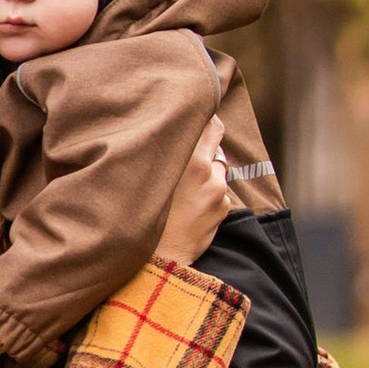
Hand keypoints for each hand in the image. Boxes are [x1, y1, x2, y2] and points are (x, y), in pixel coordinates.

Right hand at [154, 115, 230, 269]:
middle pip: (215, 135)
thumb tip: (180, 132)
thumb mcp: (149, 176)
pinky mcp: (223, 206)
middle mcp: (205, 168)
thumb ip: (168, 152)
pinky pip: (219, 191)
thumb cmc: (144, 214)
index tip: (195, 110)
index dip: (201, 114)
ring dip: (206, 172)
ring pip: (216, 167)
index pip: (205, 120)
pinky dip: (209, 194)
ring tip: (184, 190)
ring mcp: (217, 188)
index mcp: (186, 158)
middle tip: (193, 139)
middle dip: (207, 136)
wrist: (158, 257)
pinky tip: (191, 207)